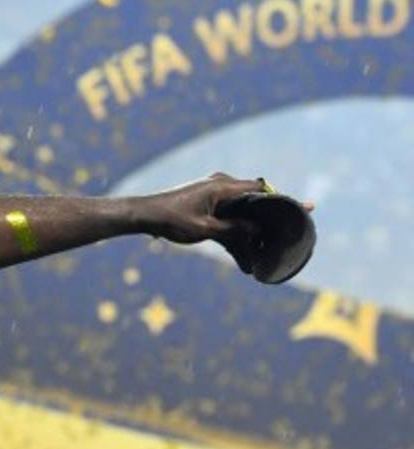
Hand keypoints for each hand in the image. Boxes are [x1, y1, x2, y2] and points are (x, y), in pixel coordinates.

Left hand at [136, 173, 314, 245]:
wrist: (144, 216)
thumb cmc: (171, 219)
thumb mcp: (204, 228)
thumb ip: (233, 229)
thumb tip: (257, 229)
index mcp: (223, 187)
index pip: (261, 190)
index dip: (282, 200)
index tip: (303, 207)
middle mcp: (221, 188)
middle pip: (253, 206)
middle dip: (266, 226)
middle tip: (286, 237)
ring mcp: (214, 198)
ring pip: (240, 218)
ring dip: (247, 238)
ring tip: (258, 261)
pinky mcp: (207, 209)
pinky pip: (227, 222)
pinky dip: (234, 238)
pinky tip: (243, 260)